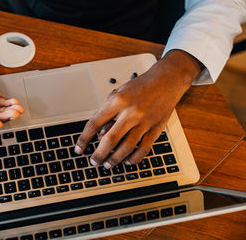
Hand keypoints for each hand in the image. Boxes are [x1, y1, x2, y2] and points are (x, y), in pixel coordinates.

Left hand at [74, 50, 201, 167]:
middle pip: (110, 139)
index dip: (84, 139)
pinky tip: (128, 162)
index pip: (95, 124)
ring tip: (108, 164)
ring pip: (127, 147)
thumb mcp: (118, 94)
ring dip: (115, 159)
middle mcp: (131, 112)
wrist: (166, 80)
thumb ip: (108, 114)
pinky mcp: (156, 128)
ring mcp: (144, 121)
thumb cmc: (140, 86)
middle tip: (94, 162)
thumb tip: (99, 136)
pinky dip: (134, 158)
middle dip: (99, 154)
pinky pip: (144, 148)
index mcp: (118, 101)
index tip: (79, 148)